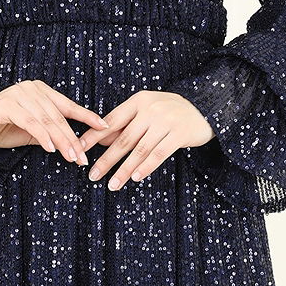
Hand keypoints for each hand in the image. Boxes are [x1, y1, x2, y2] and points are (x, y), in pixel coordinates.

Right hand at [0, 79, 109, 165]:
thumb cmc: (4, 128)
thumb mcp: (33, 132)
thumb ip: (51, 132)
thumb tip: (75, 144)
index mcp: (41, 91)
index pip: (68, 105)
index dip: (87, 116)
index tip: (104, 127)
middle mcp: (31, 88)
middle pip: (59, 116)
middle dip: (73, 138)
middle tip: (83, 157)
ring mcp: (18, 94)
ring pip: (46, 120)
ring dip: (61, 140)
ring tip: (71, 157)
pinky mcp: (6, 105)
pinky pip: (29, 122)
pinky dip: (42, 136)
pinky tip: (50, 149)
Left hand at [75, 89, 215, 190]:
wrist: (206, 107)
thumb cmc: (171, 112)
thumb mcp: (147, 110)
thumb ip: (126, 123)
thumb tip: (99, 140)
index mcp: (138, 101)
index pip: (111, 120)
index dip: (94, 136)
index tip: (79, 150)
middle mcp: (150, 109)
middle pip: (123, 138)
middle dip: (106, 159)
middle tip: (92, 175)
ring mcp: (166, 120)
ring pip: (140, 149)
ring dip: (124, 169)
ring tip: (112, 184)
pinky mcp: (180, 133)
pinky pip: (159, 153)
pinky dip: (146, 166)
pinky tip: (135, 177)